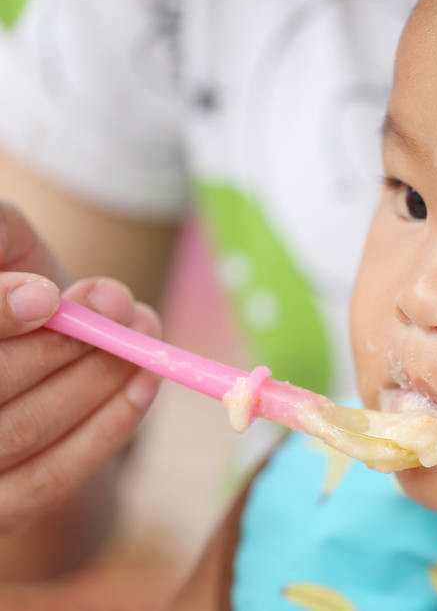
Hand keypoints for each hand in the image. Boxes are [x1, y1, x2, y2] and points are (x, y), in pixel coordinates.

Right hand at [0, 201, 160, 534]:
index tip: (48, 296)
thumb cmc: (11, 294)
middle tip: (121, 308)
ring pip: (22, 431)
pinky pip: (50, 479)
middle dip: (62, 346)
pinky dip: (108, 429)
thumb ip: (3, 238)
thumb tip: (37, 281)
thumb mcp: (5, 250)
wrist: (32, 358)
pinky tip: (143, 382)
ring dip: (95, 380)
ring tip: (143, 336)